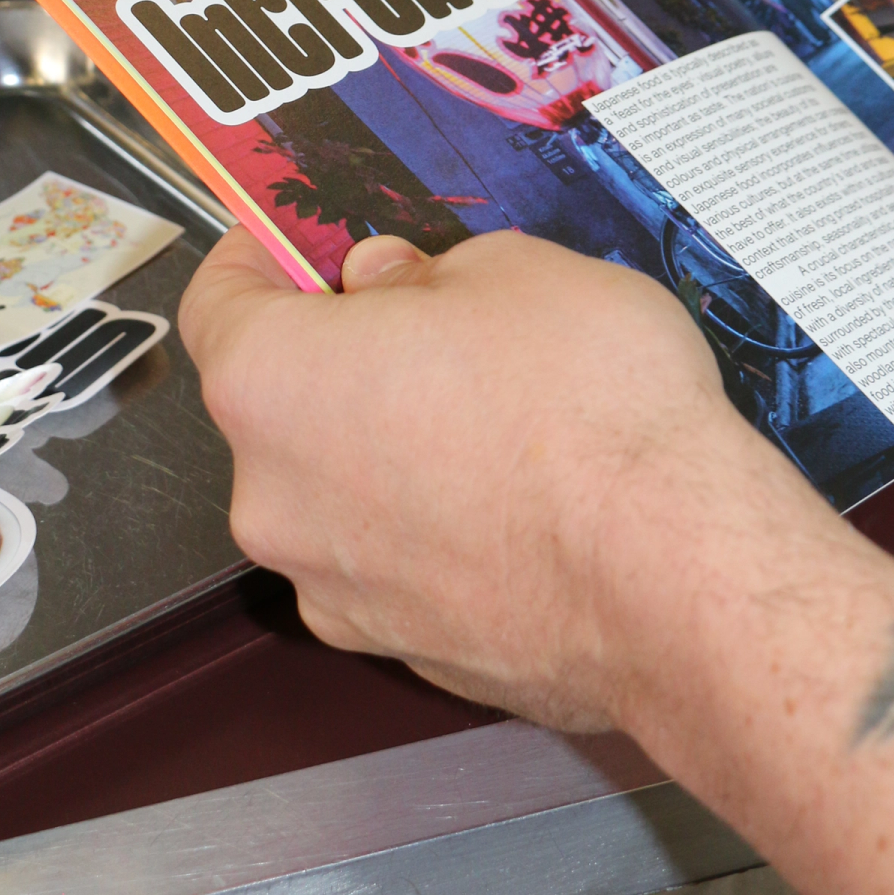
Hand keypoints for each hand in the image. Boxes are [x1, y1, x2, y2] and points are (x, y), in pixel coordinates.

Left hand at [178, 224, 823, 729]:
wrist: (676, 579)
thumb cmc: (592, 417)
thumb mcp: (513, 269)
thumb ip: (422, 274)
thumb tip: (392, 284)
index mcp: (273, 382)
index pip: (216, 303)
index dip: (259, 259)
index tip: (296, 244)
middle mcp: (276, 498)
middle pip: (281, 403)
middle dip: (346, 356)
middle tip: (435, 321)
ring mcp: (337, 590)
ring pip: (340, 489)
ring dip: (391, 447)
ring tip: (503, 417)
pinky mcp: (407, 650)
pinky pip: (399, 562)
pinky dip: (438, 526)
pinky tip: (524, 501)